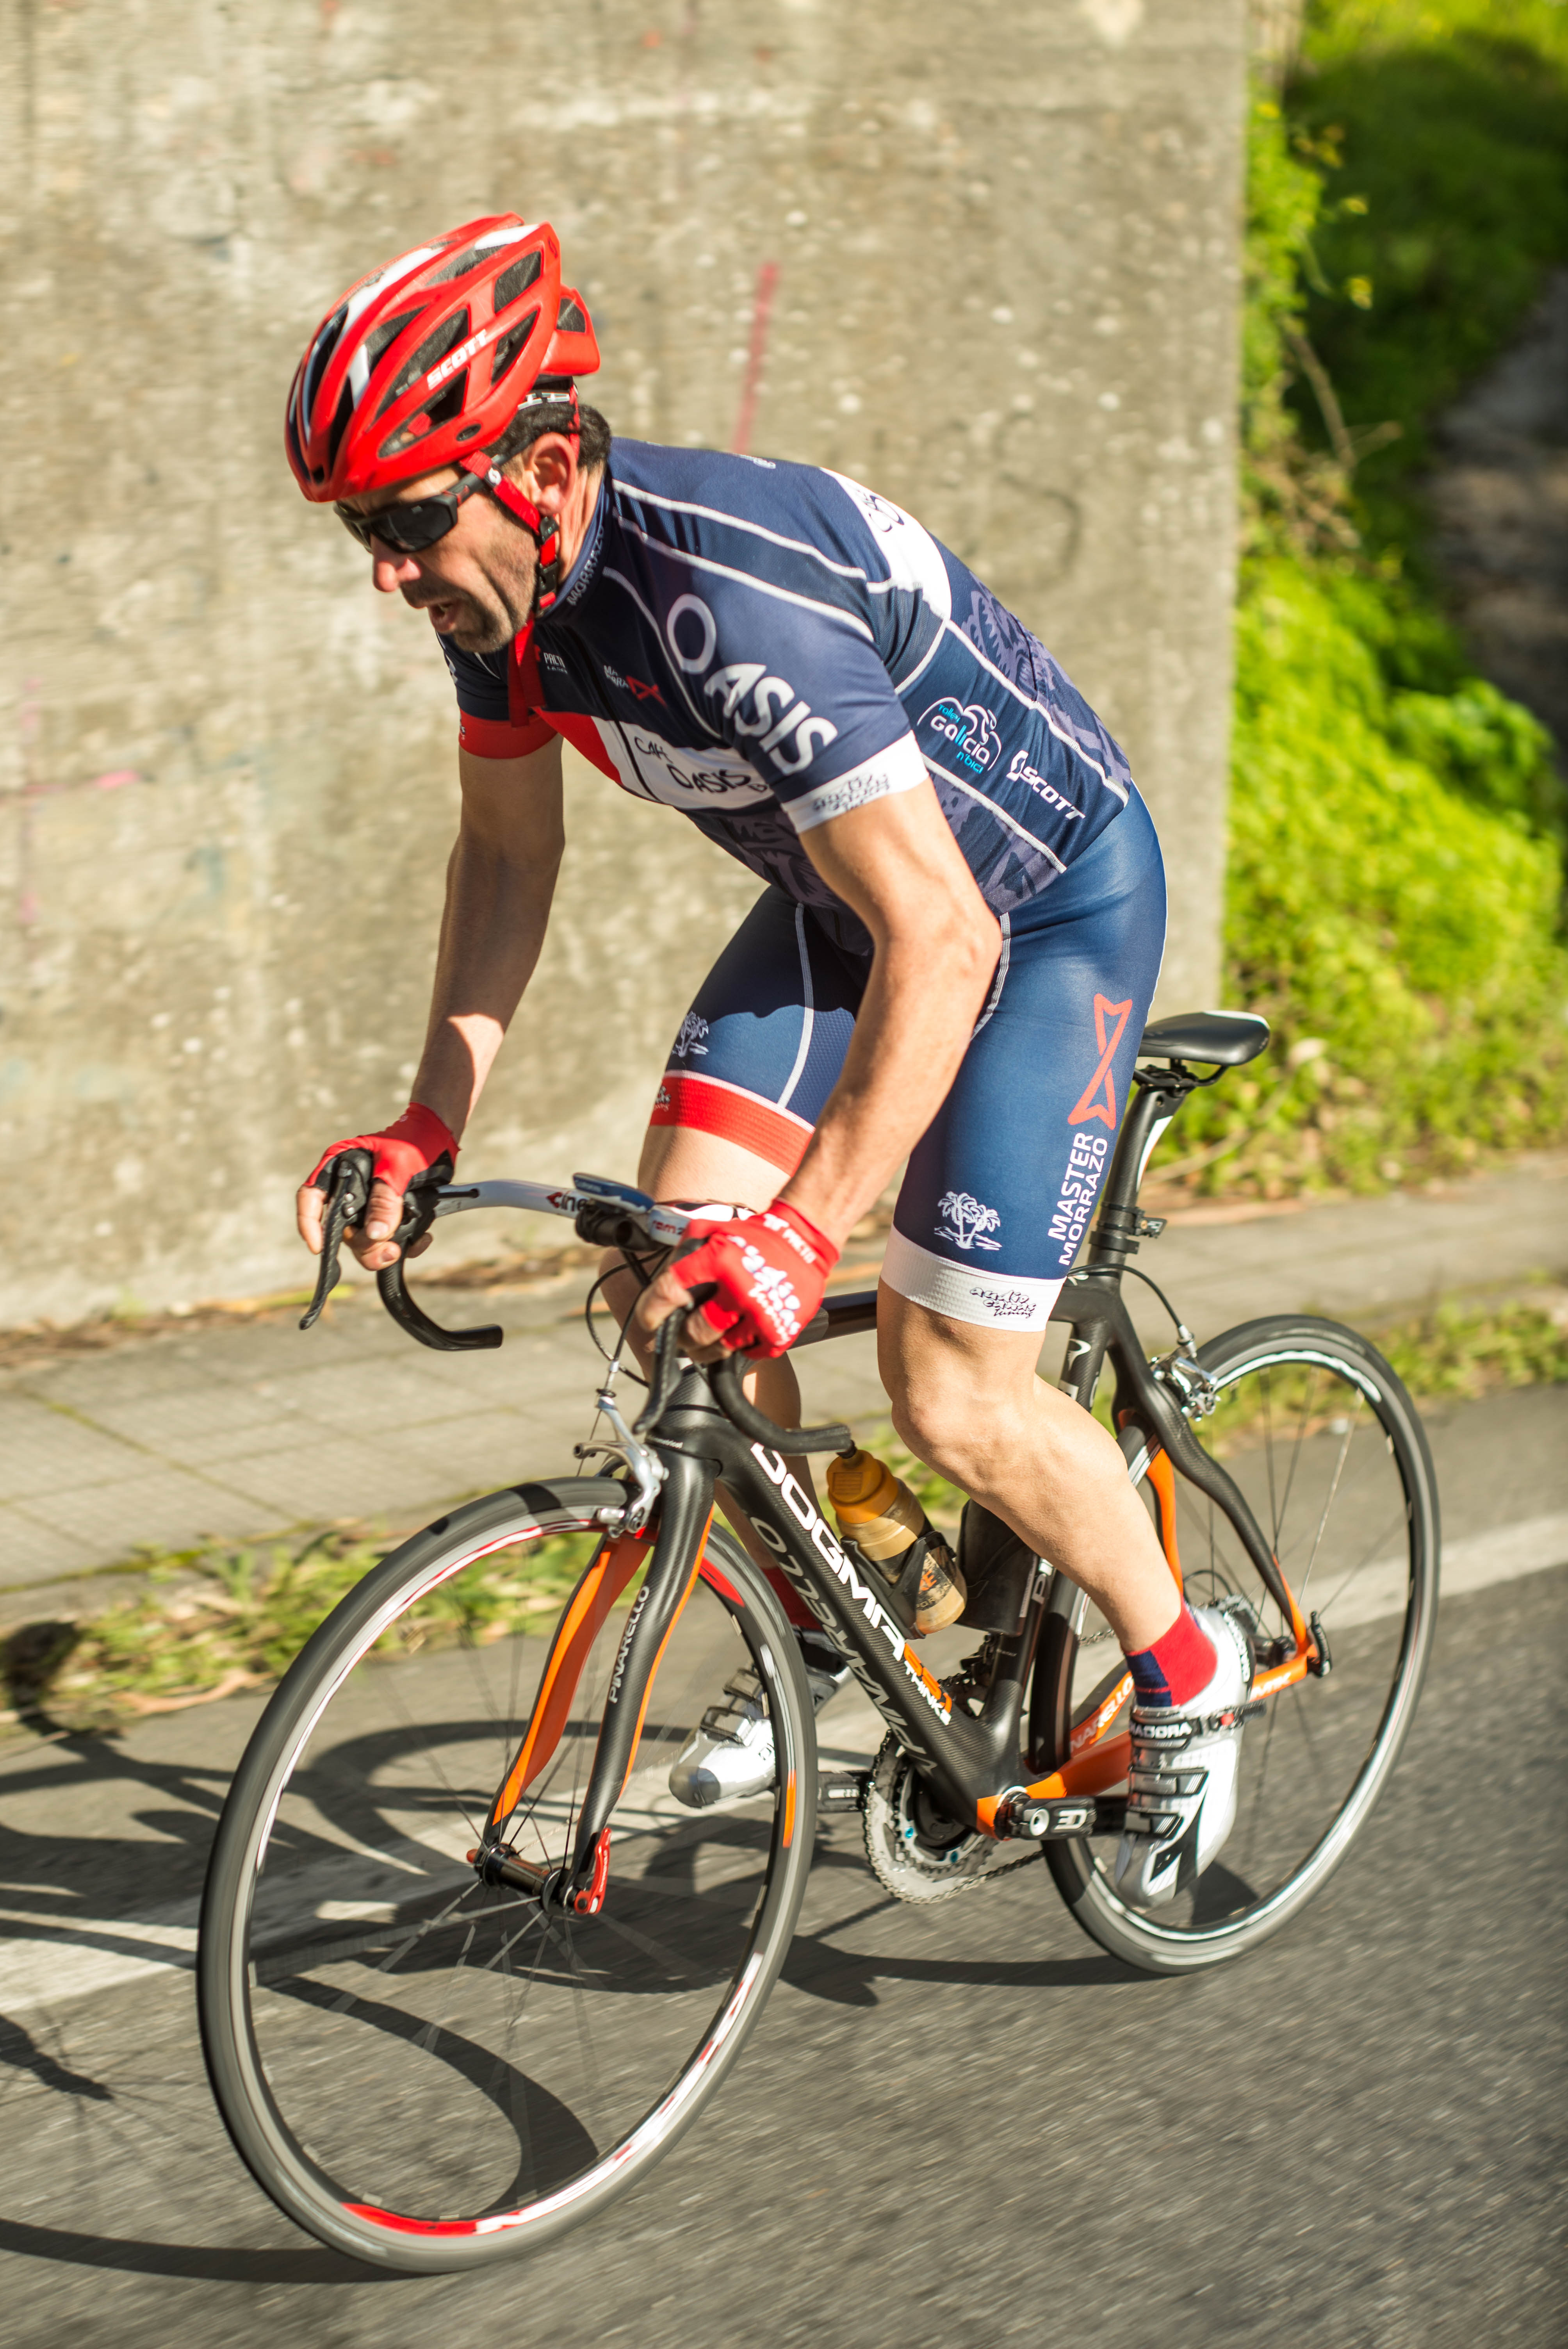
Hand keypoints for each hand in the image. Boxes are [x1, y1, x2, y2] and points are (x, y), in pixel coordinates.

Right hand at [296, 1103, 458, 1272]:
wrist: (440, 1138)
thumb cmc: (415, 1141)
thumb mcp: (399, 1166)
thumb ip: (385, 1199)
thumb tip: (374, 1235)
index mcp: (340, 1167)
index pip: (311, 1197)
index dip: (308, 1223)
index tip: (318, 1247)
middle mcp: (349, 1188)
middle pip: (341, 1228)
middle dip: (363, 1245)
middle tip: (388, 1251)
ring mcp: (368, 1203)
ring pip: (364, 1239)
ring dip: (381, 1250)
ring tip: (403, 1248)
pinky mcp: (386, 1213)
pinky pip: (387, 1239)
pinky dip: (404, 1245)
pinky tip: (422, 1239)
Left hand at [636, 1201, 838, 1360]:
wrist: (802, 1238)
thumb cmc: (751, 1236)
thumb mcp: (709, 1230)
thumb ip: (681, 1257)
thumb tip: (660, 1294)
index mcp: (717, 1258)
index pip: (670, 1291)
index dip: (651, 1312)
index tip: (650, 1322)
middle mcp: (738, 1287)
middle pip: (695, 1331)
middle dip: (682, 1339)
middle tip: (681, 1338)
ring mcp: (761, 1311)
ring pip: (722, 1348)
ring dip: (709, 1350)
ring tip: (706, 1343)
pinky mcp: (781, 1328)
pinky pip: (752, 1353)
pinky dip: (743, 1349)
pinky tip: (741, 1334)